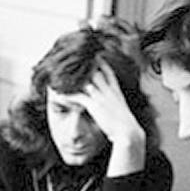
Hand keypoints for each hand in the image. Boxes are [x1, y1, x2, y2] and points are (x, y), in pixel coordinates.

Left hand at [60, 59, 145, 175]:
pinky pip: (79, 97)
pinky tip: (60, 94)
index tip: (97, 57)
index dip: (102, 64)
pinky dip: (69, 95)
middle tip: (73, 61)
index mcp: (116, 92)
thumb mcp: (123, 111)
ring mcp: (102, 97)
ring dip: (73, 79)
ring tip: (62, 76)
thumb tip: (115, 106)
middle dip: (85, 67)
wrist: (129, 132)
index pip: (109, 73)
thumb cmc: (127, 126)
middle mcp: (109, 91)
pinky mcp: (95, 105)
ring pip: (86, 82)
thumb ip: (117, 105)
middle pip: (96, 72)